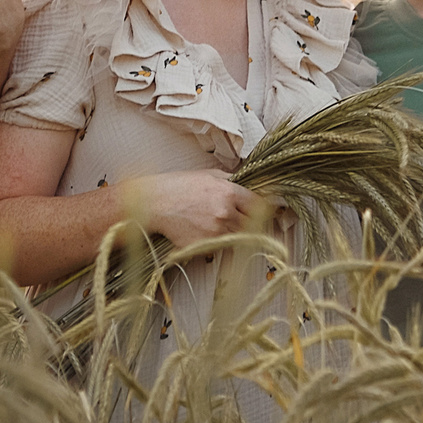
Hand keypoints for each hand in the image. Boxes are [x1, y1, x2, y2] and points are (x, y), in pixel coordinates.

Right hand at [123, 167, 260, 247]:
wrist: (152, 203)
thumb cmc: (177, 186)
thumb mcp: (207, 175)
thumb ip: (230, 181)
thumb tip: (247, 184)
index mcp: (228, 192)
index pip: (258, 204)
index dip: (265, 208)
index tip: (270, 212)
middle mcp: (225, 213)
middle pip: (251, 224)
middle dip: (252, 223)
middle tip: (251, 224)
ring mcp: (215, 231)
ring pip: (237, 238)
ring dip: (235, 234)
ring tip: (223, 228)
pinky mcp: (204, 246)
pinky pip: (219, 247)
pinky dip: (217, 243)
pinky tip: (206, 233)